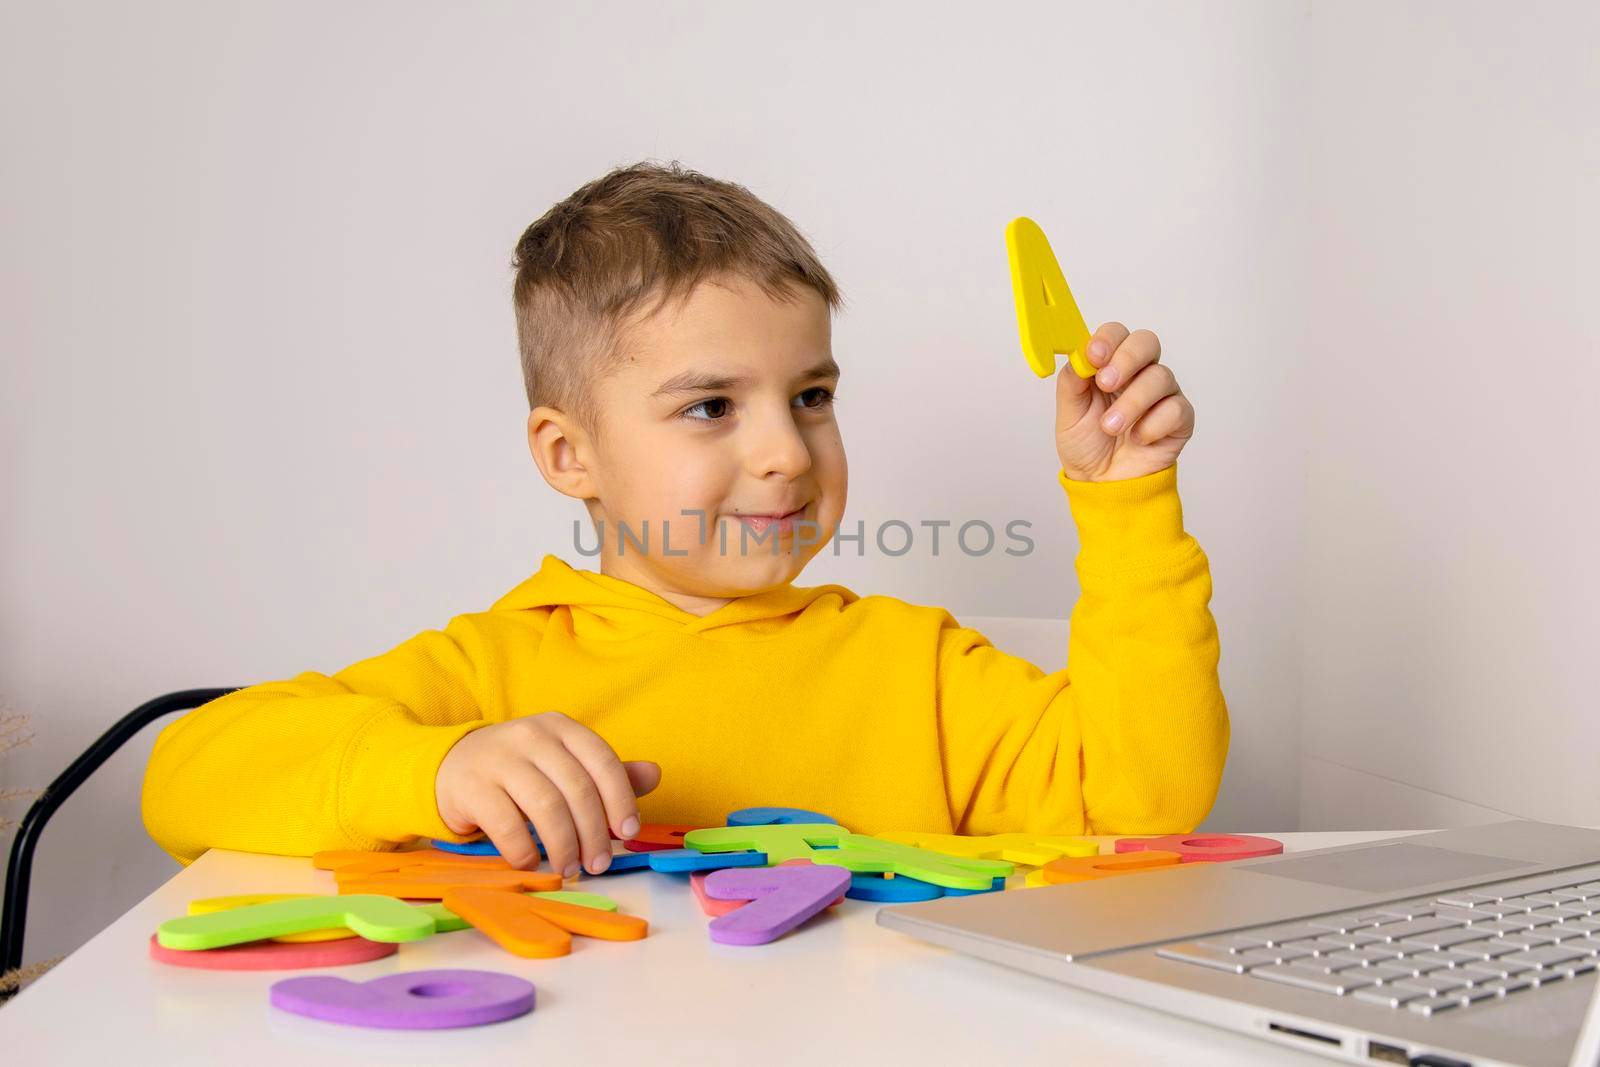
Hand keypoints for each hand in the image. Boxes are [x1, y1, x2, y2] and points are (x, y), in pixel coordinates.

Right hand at [434, 712, 660, 876]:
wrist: (453, 765)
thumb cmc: (522, 770)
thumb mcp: (564, 764)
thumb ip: (606, 773)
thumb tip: (655, 775)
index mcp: (562, 728)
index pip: (602, 761)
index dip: (621, 799)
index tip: (629, 833)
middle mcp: (532, 735)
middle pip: (577, 788)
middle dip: (594, 833)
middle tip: (598, 865)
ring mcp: (500, 758)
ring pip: (546, 806)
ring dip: (564, 845)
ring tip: (570, 869)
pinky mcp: (471, 785)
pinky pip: (506, 824)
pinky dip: (524, 850)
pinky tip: (531, 863)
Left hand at [1054, 322, 1194, 481]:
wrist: (1103, 483)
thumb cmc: (1087, 444)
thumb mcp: (1069, 413)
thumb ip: (1072, 381)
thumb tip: (1078, 355)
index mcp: (1110, 365)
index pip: (1117, 334)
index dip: (1108, 339)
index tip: (1094, 355)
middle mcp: (1139, 373)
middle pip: (1147, 342)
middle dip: (1126, 359)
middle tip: (1106, 383)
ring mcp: (1162, 394)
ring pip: (1160, 376)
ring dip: (1132, 402)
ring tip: (1111, 427)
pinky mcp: (1179, 418)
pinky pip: (1176, 408)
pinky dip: (1152, 424)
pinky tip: (1137, 439)